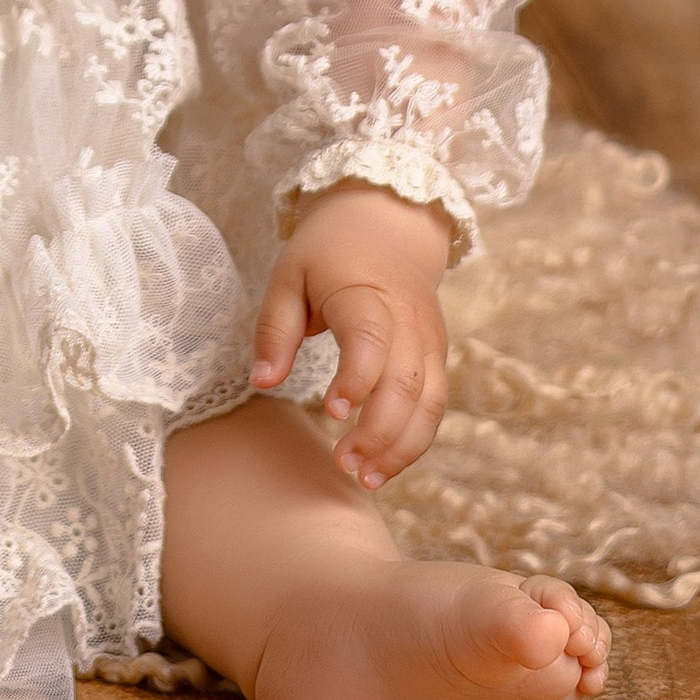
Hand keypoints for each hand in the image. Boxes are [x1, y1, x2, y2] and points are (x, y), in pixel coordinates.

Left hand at [250, 179, 453, 489]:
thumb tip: (262, 382)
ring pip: (430, 402)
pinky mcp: (438, 355)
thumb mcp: (289, 275)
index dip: (356, 380)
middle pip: (406, 384)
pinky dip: (416, 439)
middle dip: (379, 432)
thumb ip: (275, 329)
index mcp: (366, 293)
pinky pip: (436, 404)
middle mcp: (408, 320)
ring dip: (403, 447)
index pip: (370, 342)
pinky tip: (386, 464)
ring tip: (366, 480)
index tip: (332, 413)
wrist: (390, 220)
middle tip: (343, 465)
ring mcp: (429, 339)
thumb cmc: (330, 251)